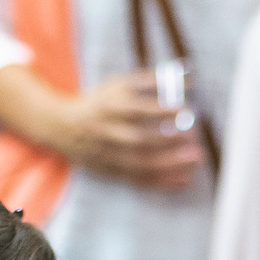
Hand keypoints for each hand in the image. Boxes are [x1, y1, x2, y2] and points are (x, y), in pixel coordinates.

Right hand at [57, 70, 202, 189]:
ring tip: (195, 160)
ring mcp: (109, 155)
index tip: (187, 110)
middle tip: (194, 138)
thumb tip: (189, 77)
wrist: (64, 127)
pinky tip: (184, 179)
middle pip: (139, 139)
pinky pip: (140, 180)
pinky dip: (164, 182)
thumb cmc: (101, 102)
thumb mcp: (120, 84)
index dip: (162, 110)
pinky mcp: (112, 172)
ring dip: (171, 164)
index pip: (137, 109)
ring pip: (141, 164)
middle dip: (169, 140)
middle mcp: (108, 132)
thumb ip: (153, 80)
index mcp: (109, 107)